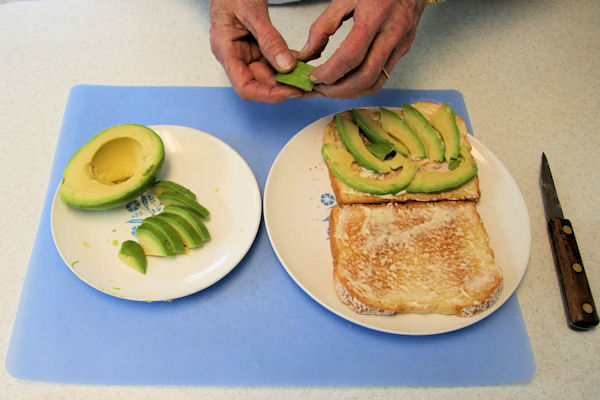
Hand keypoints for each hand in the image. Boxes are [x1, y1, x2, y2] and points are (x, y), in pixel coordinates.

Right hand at [209, 0, 304, 102]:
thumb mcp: (252, 12)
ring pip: (271, 74)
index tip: (290, 91)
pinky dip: (289, 62)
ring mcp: (247, 52)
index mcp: (226, 51)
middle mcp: (236, 56)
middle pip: (261, 83)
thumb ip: (269, 40)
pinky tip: (303, 60)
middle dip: (284, 86)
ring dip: (290, 76)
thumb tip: (286, 66)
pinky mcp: (258, 47)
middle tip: (307, 83)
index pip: (245, 87)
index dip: (267, 94)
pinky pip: (275, 61)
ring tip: (308, 73)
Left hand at [299, 0, 427, 97]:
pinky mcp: (404, 48)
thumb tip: (307, 53)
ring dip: (351, 92)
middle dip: (338, 89)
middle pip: (365, 75)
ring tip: (331, 90)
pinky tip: (349, 84)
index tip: (314, 77)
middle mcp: (392, 31)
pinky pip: (384, 76)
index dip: (330, 72)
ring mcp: (401, 42)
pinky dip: (363, 86)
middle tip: (319, 89)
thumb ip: (323, 26)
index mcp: (376, 14)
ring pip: (376, 81)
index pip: (351, 56)